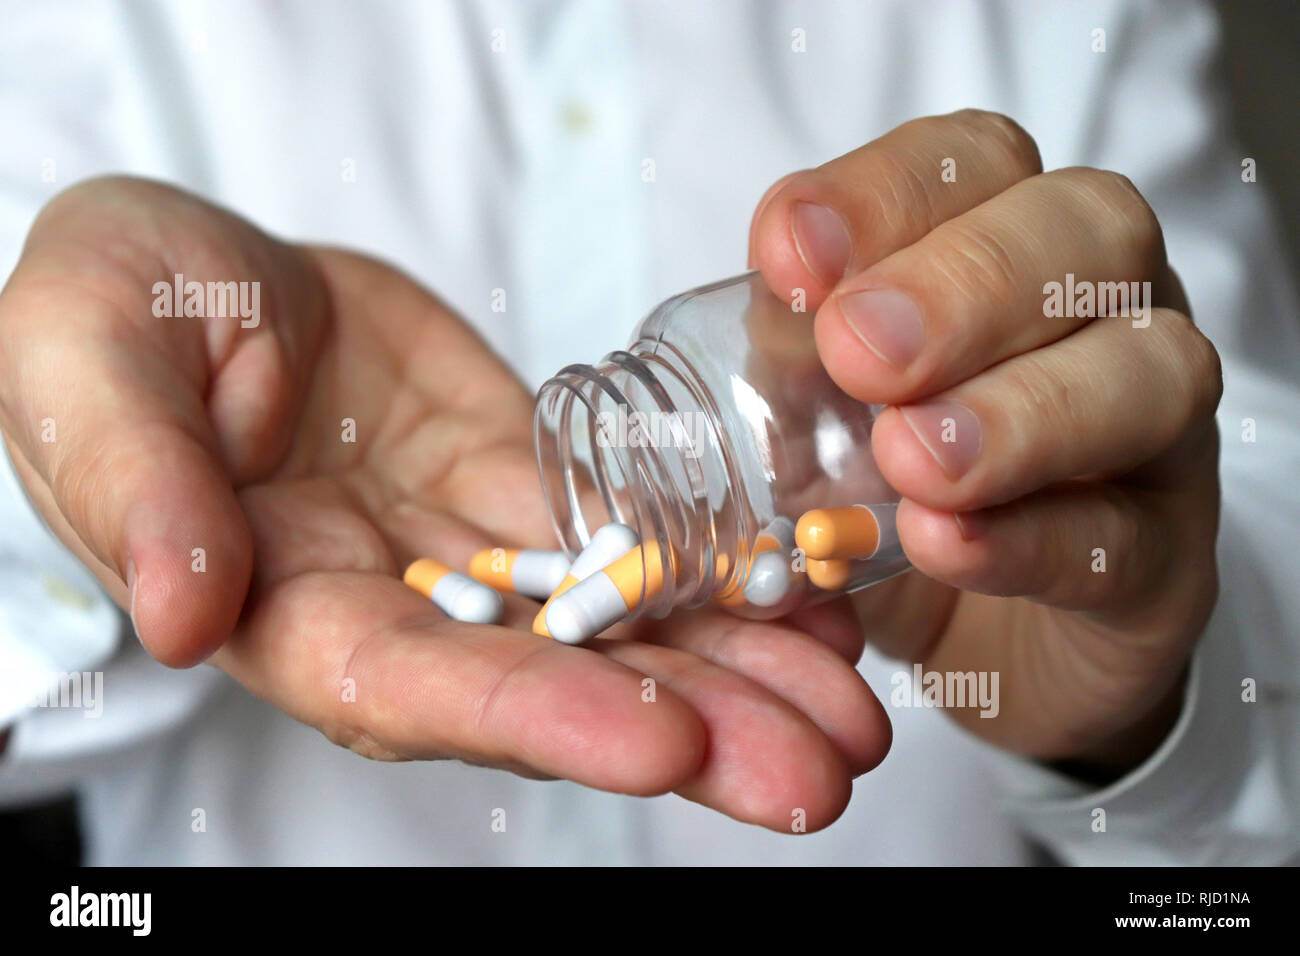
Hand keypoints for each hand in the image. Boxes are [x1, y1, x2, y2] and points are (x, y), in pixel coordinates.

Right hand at [0, 177, 887, 830]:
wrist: (200, 268)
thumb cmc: (115, 311)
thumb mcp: (88, 364)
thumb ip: (133, 486)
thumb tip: (179, 609)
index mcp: (287, 606)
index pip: (419, 689)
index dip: (542, 720)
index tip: (665, 745)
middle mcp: (400, 604)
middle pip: (553, 688)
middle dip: (689, 731)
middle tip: (820, 769)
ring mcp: (475, 551)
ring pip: (617, 625)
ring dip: (738, 669)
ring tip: (854, 707)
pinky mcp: (526, 486)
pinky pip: (634, 537)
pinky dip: (722, 569)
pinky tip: (811, 595)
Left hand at [750, 110, 1221, 775]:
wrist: (987, 640)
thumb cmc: (888, 500)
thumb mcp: (811, 422)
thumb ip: (774, 379)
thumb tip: (697, 373)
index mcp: (1008, 246)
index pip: (972, 164)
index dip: (883, 193)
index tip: (788, 254)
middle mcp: (1101, 314)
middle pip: (1088, 235)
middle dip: (963, 285)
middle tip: (859, 351)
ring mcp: (1151, 437)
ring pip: (1149, 373)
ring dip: (1020, 410)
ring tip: (911, 458)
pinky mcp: (1164, 562)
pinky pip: (1126, 537)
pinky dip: (1030, 537)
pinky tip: (944, 541)